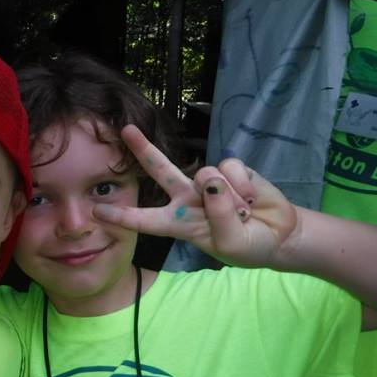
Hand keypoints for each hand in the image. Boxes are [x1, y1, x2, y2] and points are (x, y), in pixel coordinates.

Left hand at [94, 125, 298, 268]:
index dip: (123, 216)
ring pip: (206, 176)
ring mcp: (209, 182)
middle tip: (125, 130)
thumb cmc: (248, 245)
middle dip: (144, 149)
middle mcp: (188, 198)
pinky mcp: (232, 169)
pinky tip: (252, 200)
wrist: (278, 235)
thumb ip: (219, 218)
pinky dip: (244, 186)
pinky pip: (230, 169)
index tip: (98, 211)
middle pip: (161, 170)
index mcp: (179, 223)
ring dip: (230, 199)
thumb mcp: (231, 244)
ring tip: (242, 214)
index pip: (146, 221)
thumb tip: (213, 183)